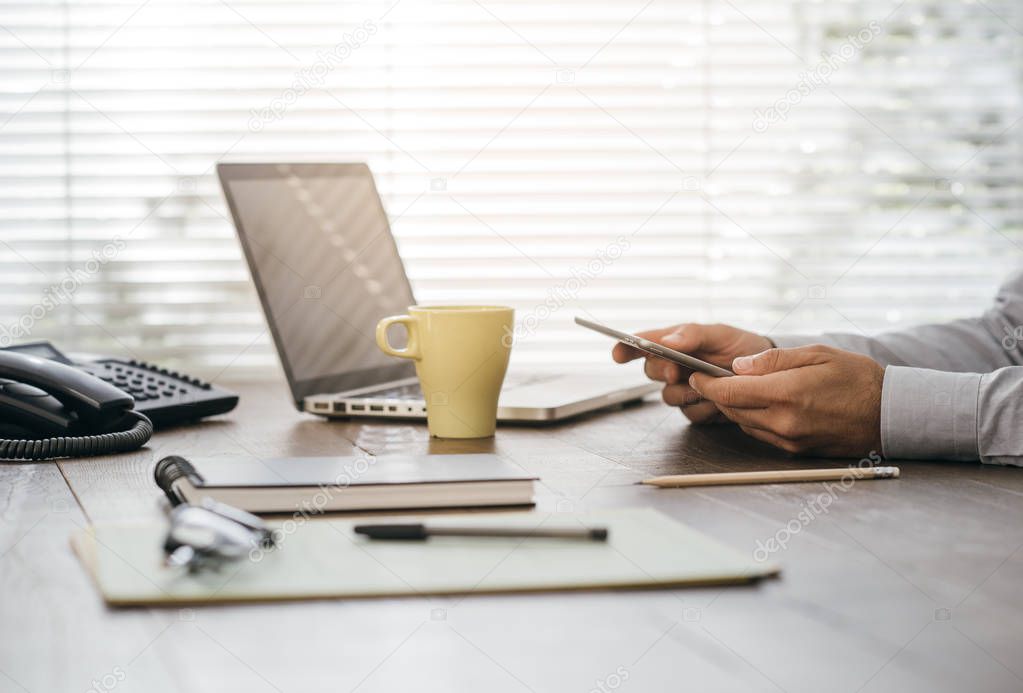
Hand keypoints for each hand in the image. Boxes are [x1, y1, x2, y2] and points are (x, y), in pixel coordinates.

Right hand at [611, 323, 772, 423]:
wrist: (768, 374)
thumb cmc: (742, 347)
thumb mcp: (720, 333)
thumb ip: (692, 335)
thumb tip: (666, 341)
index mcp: (675, 344)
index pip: (642, 344)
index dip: (625, 348)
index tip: (618, 353)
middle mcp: (674, 367)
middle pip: (650, 371)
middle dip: (661, 371)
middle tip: (676, 371)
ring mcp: (683, 390)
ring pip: (668, 396)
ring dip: (687, 392)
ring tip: (711, 384)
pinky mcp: (695, 410)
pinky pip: (689, 413)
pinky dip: (704, 407)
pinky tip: (719, 400)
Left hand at [688, 344, 883, 456]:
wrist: (889, 414)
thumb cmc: (857, 378)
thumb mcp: (816, 354)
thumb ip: (773, 360)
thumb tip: (738, 366)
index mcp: (786, 394)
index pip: (729, 392)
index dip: (706, 382)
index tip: (695, 373)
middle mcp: (783, 422)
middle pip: (731, 409)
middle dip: (715, 393)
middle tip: (706, 377)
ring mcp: (788, 440)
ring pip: (743, 423)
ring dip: (733, 406)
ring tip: (735, 387)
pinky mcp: (794, 450)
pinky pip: (760, 433)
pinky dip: (752, 418)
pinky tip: (759, 403)